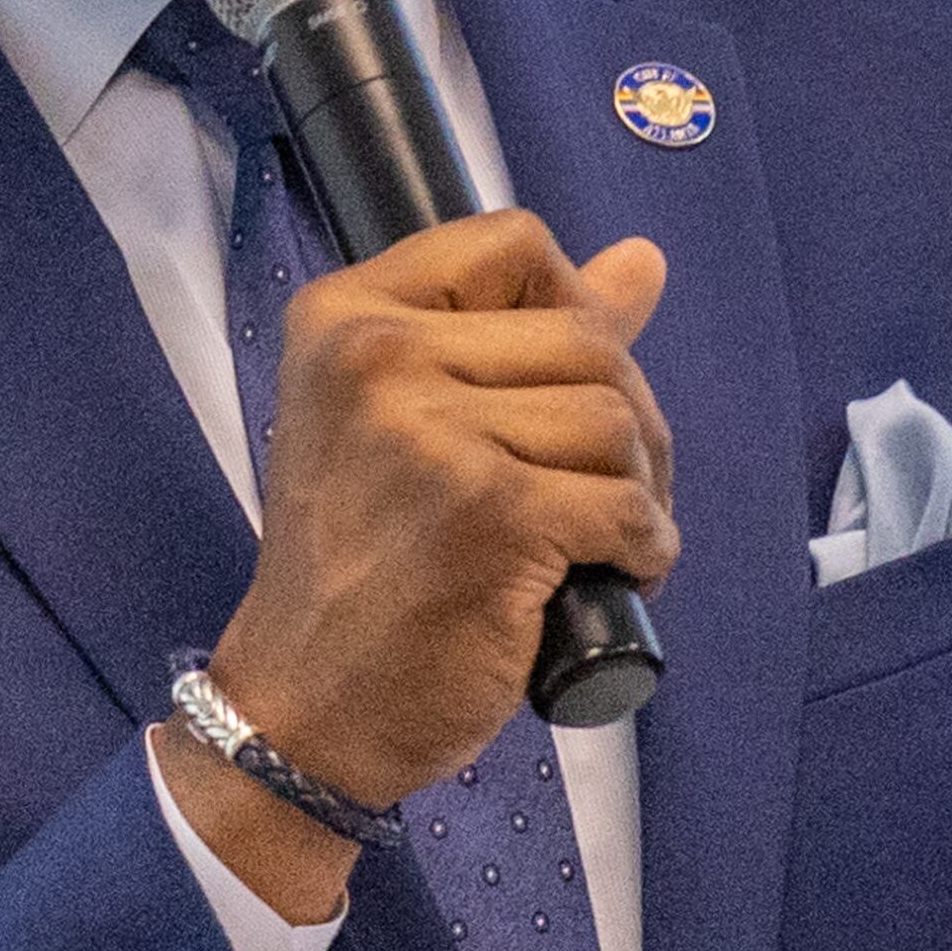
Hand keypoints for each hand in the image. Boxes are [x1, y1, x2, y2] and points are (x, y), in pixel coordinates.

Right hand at [157, 211, 677, 918]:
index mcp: (345, 317)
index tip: (562, 387)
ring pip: (614, 418)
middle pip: (585, 336)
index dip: (572, 307)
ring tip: (602, 537)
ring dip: (637, 488)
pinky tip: (616, 573)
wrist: (306, 706)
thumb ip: (523, 333)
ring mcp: (432, 436)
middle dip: (627, 418)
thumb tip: (644, 261)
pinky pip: (625, 503)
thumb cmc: (361, 563)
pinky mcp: (491, 515)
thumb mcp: (408, 421)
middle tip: (605, 488)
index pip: (514, 244)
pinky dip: (645, 545)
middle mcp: (377, 358)